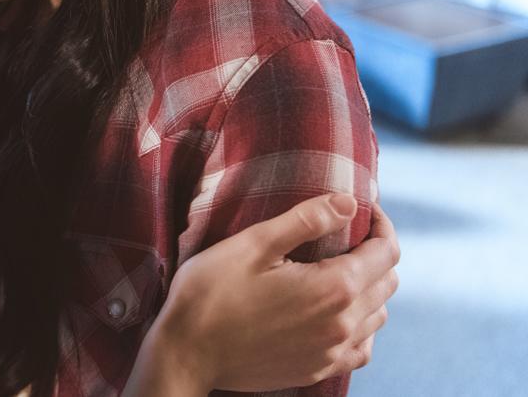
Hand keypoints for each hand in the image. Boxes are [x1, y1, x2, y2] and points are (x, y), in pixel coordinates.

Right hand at [134, 194, 399, 393]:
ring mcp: (331, 353)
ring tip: (339, 271)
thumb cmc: (210, 293)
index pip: (386, 252)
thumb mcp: (253, 243)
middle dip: (376, 254)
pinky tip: (335, 315)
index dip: (381, 225)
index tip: (364, 211)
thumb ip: (306, 221)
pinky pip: (361, 349)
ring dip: (370, 290)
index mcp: (333, 288)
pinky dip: (360, 327)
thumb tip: (350, 203)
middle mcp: (343, 324)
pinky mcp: (316, 370)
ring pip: (378, 316)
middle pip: (388, 283)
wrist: (185, 353)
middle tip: (348, 236)